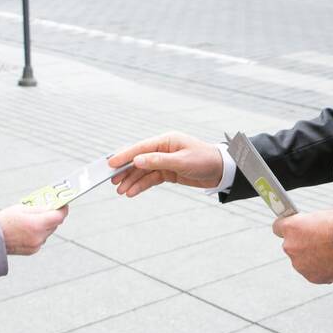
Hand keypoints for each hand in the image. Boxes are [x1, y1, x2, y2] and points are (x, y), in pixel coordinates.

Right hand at [0, 204, 67, 254]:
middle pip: (54, 224)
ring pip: (48, 232)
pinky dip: (38, 233)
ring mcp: (36, 245)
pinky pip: (41, 239)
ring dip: (45, 224)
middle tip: (48, 207)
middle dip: (52, 216)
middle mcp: (39, 236)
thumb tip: (52, 206)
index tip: (63, 204)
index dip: (63, 209)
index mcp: (37, 224)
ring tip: (33, 218)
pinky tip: (28, 228)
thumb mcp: (22, 208)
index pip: (59, 217)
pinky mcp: (33, 250)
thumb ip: (40, 208)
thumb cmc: (5, 220)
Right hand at [108, 131, 222, 196]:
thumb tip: (137, 161)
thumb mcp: (181, 161)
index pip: (140, 148)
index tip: (111, 163)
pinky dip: (141, 185)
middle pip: (139, 159)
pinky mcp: (168, 172)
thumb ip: (158, 161)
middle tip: (111, 180)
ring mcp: (165, 161)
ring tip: (120, 191)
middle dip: (125, 170)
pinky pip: (151, 178)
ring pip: (143, 171)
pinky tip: (132, 191)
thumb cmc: (205, 160)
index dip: (125, 155)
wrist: (222, 170)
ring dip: (131, 180)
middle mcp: (163, 149)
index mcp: (166, 141)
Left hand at [272, 209, 332, 283]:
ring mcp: (299, 263)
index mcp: (291, 228)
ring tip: (328, 252)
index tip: (293, 229)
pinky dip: (319, 268)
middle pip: (290, 245)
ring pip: (301, 260)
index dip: (287, 228)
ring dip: (310, 257)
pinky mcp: (311, 276)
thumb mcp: (320, 217)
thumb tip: (307, 228)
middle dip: (301, 244)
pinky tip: (332, 261)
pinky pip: (311, 271)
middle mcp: (290, 246)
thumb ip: (307, 224)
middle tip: (318, 241)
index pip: (278, 227)